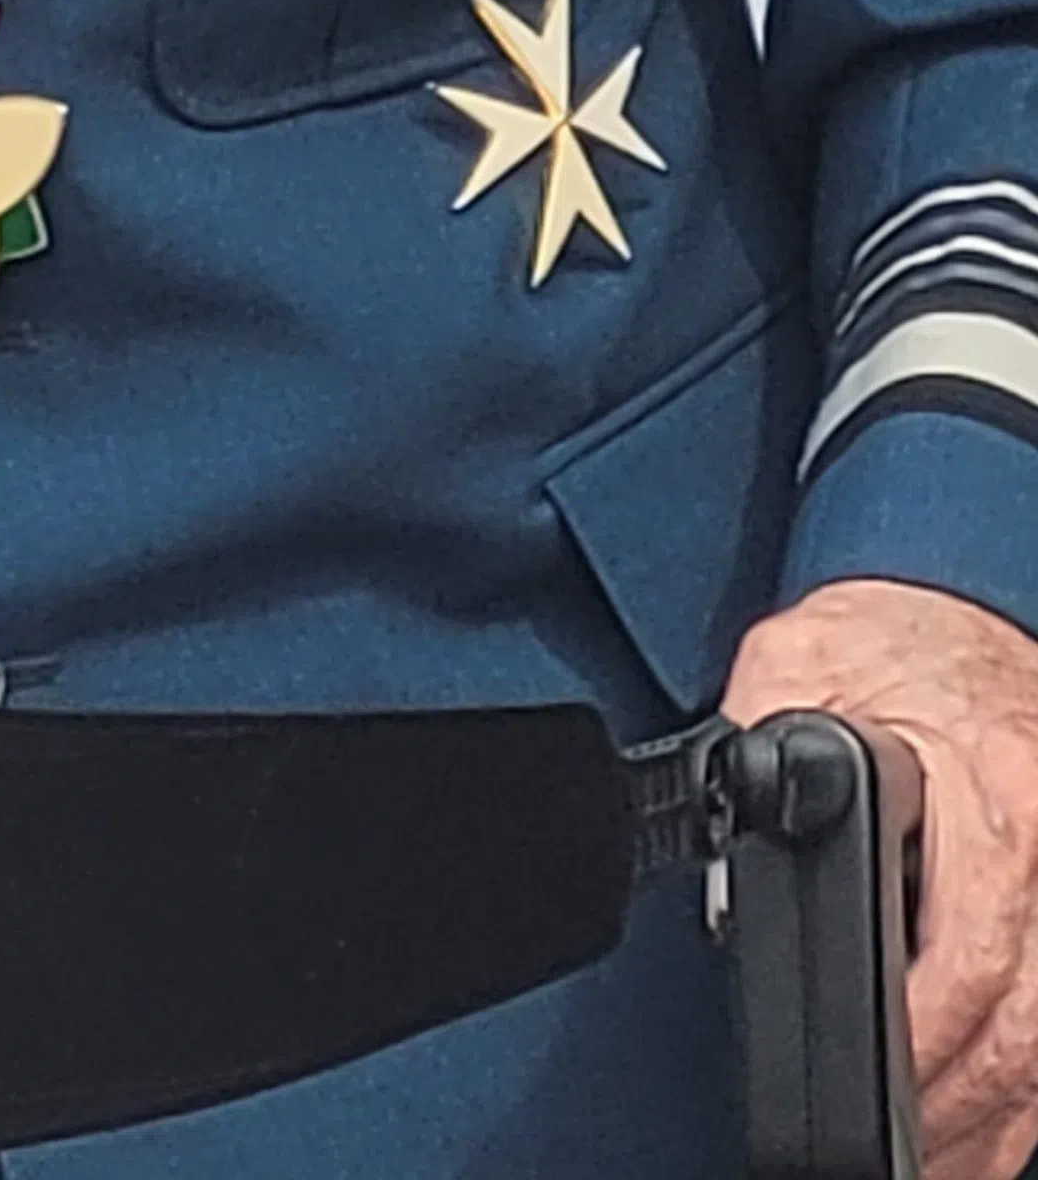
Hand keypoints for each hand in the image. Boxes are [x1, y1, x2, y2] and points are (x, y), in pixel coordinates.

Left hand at [724, 575, 1037, 1179]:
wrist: (956, 605)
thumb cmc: (885, 635)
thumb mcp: (797, 660)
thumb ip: (756, 736)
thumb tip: (722, 812)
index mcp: (985, 784)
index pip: (967, 946)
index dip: (920, 1034)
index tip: (875, 1083)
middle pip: (1020, 1018)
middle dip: (955, 1105)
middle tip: (896, 1149)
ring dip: (997, 1118)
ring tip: (936, 1160)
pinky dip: (1031, 1089)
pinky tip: (992, 1124)